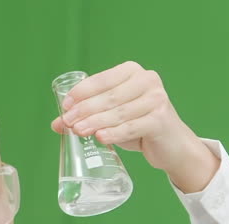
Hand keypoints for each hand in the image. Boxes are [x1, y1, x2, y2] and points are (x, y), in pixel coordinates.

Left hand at [51, 61, 219, 192]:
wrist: (171, 145)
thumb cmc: (139, 126)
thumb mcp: (112, 117)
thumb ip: (88, 116)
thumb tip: (57, 123)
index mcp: (133, 72)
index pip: (102, 79)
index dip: (82, 92)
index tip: (65, 106)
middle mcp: (147, 80)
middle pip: (109, 96)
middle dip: (85, 109)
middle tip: (67, 122)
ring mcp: (156, 99)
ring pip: (118, 112)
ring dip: (96, 122)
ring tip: (78, 131)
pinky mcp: (160, 120)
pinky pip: (132, 127)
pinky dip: (114, 133)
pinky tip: (100, 138)